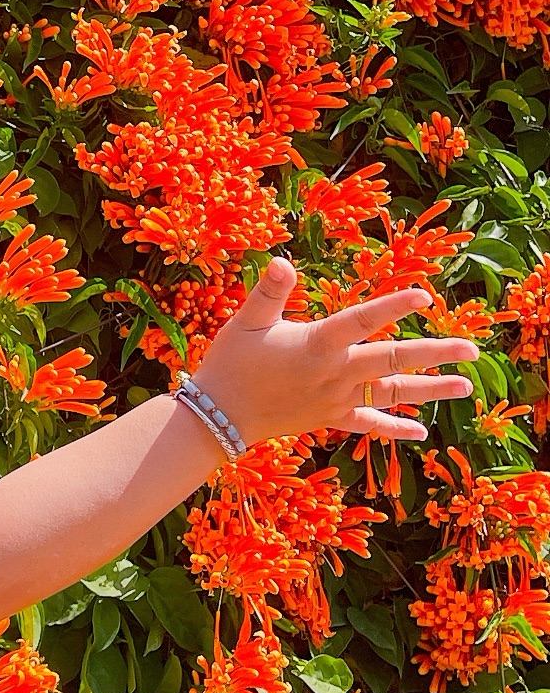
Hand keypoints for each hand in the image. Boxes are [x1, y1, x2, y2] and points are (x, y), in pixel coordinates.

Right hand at [187, 253, 478, 449]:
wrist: (219, 416)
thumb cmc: (231, 362)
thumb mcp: (246, 321)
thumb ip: (269, 291)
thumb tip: (283, 261)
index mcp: (317, 344)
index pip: (362, 321)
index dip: (393, 306)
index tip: (425, 295)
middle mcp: (335, 372)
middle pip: (394, 361)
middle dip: (436, 354)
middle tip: (472, 350)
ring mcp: (337, 398)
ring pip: (392, 393)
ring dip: (430, 390)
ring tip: (464, 386)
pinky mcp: (331, 417)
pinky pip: (369, 424)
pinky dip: (395, 428)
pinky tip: (421, 431)